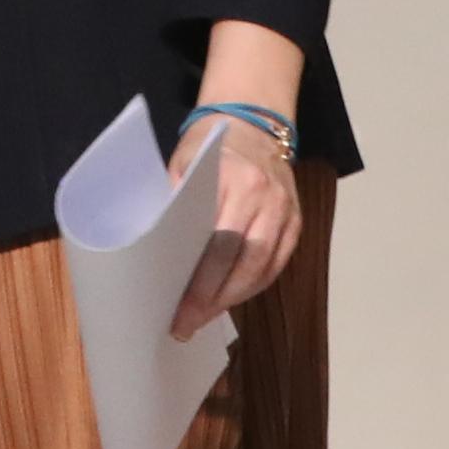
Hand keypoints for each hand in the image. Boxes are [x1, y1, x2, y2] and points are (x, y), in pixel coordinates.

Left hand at [167, 16, 314, 342]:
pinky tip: (230, 300)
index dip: (200, 281)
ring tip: (204, 318)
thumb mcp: (181, 165)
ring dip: (233, 298)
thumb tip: (152, 257)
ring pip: (263, 268)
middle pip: (243, 260)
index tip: (178, 309)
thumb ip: (172, 205)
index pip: (219, 241)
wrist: (252, 124)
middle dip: (214, 299)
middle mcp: (268, 197)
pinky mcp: (296, 222)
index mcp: (236, 180)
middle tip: (187, 324)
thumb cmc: (206, 148)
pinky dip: (253, 286)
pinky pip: (276, 264)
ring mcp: (286, 211)